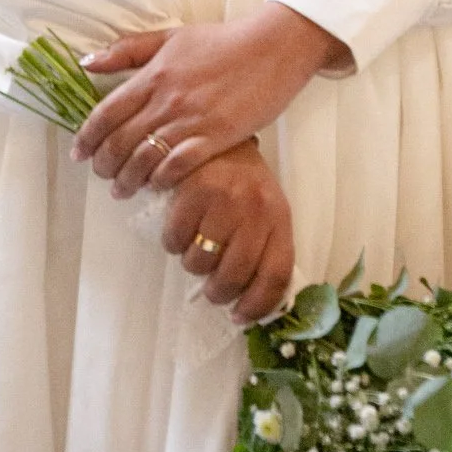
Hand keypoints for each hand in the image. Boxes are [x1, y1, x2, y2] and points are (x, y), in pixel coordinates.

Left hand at [72, 4, 351, 188]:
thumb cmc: (223, 40)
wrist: (273, 46)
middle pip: (119, 142)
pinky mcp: (215, 137)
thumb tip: (87, 62)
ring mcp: (190, 120)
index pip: (105, 113)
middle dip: (104, 166)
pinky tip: (157, 186)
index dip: (86, 139)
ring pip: (143, 160)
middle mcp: (165, 99)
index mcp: (153, 74)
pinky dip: (161, 180)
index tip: (79, 155)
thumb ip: (128, 50)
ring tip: (123, 189)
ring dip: (127, 180)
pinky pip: (177, 167)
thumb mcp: (172, 36)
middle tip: (103, 176)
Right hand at [161, 139, 295, 322]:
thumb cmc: (243, 182)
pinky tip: (180, 229)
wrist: (219, 135)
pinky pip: (175, 240)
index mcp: (279, 217)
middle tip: (212, 290)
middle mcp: (255, 210)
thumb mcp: (265, 211)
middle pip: (235, 276)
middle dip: (219, 292)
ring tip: (196, 248)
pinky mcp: (193, 190)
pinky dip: (172, 243)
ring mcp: (225, 200)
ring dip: (193, 265)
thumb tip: (248, 304)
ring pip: (200, 262)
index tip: (240, 317)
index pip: (276, 275)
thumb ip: (262, 249)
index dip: (258, 305)